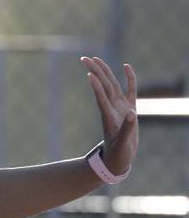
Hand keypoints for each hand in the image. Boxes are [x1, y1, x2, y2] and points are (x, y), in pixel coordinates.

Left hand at [81, 56, 138, 174]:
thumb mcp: (122, 144)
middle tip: (84, 58)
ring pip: (112, 84)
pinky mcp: (129, 108)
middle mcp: (112, 108)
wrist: (117, 158)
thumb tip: (133, 114)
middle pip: (103, 86)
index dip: (96, 86)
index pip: (101, 98)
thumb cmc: (118, 153)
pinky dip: (129, 78)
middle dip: (95, 72)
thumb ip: (127, 130)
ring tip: (95, 58)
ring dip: (105, 71)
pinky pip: (130, 90)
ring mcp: (120, 107)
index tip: (88, 74)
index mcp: (109, 116)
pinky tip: (126, 66)